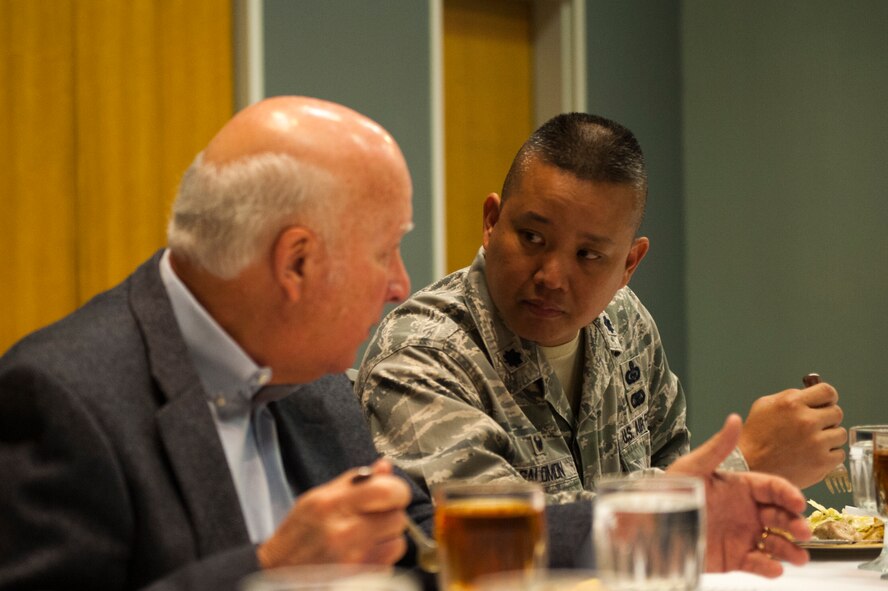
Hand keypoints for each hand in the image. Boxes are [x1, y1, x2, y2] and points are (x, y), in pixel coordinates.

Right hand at [258, 459, 409, 567]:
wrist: (276, 577)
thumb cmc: (295, 538)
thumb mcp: (316, 500)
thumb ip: (354, 482)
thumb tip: (384, 467)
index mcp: (332, 504)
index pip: (387, 490)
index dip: (396, 490)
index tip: (391, 493)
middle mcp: (344, 532)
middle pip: (397, 517)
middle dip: (390, 515)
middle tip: (374, 516)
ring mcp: (353, 559)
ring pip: (398, 542)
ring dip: (387, 538)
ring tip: (366, 537)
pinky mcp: (360, 578)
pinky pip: (389, 563)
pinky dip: (382, 557)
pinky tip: (363, 553)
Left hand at [668, 414, 811, 576]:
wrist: (650, 523)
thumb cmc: (669, 490)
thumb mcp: (693, 467)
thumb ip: (718, 447)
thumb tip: (734, 419)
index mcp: (739, 487)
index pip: (773, 488)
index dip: (788, 494)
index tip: (798, 502)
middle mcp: (746, 511)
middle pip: (781, 516)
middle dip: (796, 523)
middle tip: (803, 531)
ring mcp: (742, 535)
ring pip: (776, 543)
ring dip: (790, 550)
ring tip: (799, 557)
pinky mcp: (734, 557)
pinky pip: (757, 564)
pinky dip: (768, 568)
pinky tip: (774, 570)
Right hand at [738, 382, 845, 487]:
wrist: (749, 465)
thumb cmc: (756, 435)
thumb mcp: (764, 405)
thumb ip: (790, 396)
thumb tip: (811, 395)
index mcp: (792, 403)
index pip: (828, 391)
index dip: (827, 398)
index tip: (824, 404)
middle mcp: (806, 421)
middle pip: (837, 412)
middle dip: (827, 418)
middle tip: (814, 426)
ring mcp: (816, 443)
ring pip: (840, 433)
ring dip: (829, 437)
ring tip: (812, 442)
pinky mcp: (822, 462)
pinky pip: (839, 454)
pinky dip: (829, 455)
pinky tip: (814, 455)